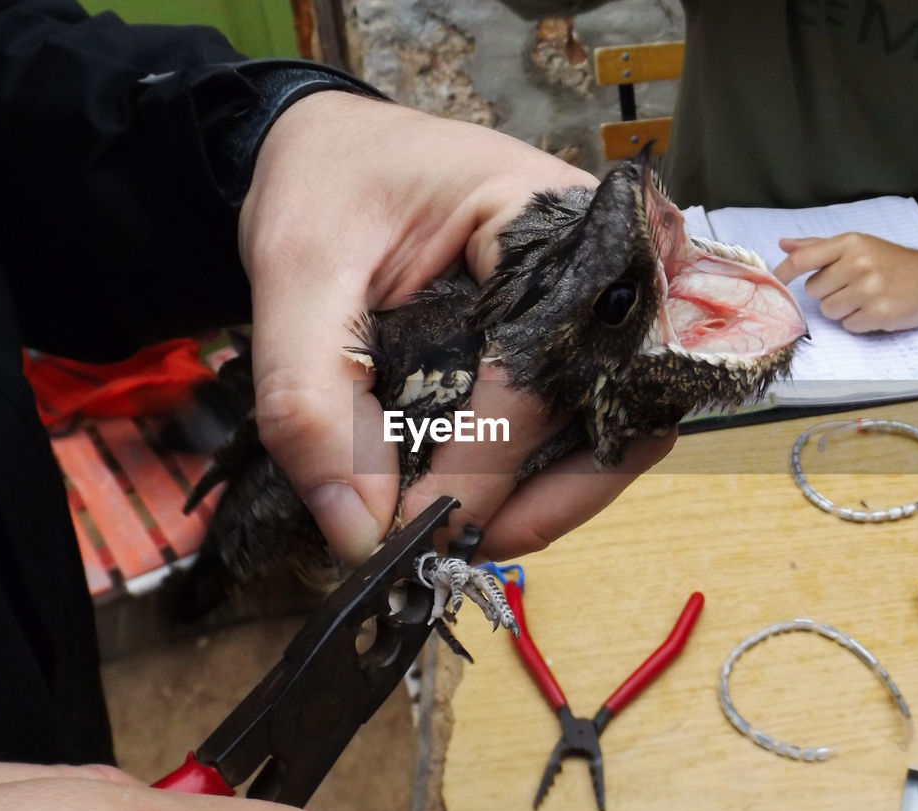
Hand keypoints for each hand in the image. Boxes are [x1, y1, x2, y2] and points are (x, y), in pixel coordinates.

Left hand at [240, 92, 672, 563]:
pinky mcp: (577, 334)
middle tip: (469, 548)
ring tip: (475, 534)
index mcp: (548, 213)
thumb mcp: (297, 274)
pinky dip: (547, 474)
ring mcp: (599, 298)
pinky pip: (589, 418)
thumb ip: (313, 398)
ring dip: (558, 496)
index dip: (486, 464)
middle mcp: (602, 256)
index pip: (539, 364)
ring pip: (621, 422)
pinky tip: (489, 502)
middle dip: (554, 494)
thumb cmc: (329, 185)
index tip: (422, 532)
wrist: (339, 154)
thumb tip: (359, 530)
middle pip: (619, 399)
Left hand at [772, 234, 917, 332]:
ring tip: (864, 298)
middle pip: (815, 291)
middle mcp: (858, 264)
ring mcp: (869, 289)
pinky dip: (858, 322)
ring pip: (829, 311)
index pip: (803, 259)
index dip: (784, 273)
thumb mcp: (859, 245)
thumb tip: (784, 245)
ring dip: (842, 309)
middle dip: (828, 292)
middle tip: (851, 286)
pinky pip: (848, 325)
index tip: (777, 282)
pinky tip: (874, 309)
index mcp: (850, 244)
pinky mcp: (879, 313)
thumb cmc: (892, 262)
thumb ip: (819, 247)